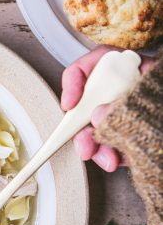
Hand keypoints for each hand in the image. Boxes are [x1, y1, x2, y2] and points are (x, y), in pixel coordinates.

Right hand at [61, 46, 153, 171]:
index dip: (75, 81)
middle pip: (90, 100)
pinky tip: (117, 161)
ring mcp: (130, 110)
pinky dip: (112, 153)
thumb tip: (99, 114)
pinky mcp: (135, 130)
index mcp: (135, 66)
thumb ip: (131, 100)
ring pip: (99, 125)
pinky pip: (114, 140)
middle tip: (84, 147)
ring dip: (98, 145)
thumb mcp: (158, 92)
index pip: (94, 63)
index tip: (70, 105)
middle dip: (82, 126)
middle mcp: (128, 86)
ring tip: (107, 161)